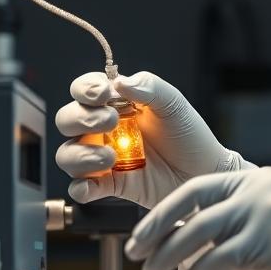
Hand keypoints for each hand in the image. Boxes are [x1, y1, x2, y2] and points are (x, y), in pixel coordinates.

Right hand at [54, 71, 246, 208]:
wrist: (203, 170)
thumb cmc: (189, 134)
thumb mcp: (173, 103)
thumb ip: (149, 86)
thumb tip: (119, 82)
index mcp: (116, 103)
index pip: (84, 89)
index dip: (85, 89)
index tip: (103, 94)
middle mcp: (103, 129)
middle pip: (67, 119)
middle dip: (82, 118)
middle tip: (111, 121)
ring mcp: (102, 156)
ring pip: (67, 154)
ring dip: (81, 154)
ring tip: (110, 157)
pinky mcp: (108, 184)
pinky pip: (79, 188)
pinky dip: (80, 187)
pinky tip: (94, 184)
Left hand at [123, 167, 270, 269]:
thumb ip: (246, 217)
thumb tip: (198, 242)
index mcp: (258, 178)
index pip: (197, 188)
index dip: (164, 211)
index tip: (142, 231)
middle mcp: (258, 190)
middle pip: (190, 208)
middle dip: (156, 232)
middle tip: (136, 254)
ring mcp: (265, 214)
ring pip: (199, 234)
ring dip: (170, 256)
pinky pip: (220, 260)